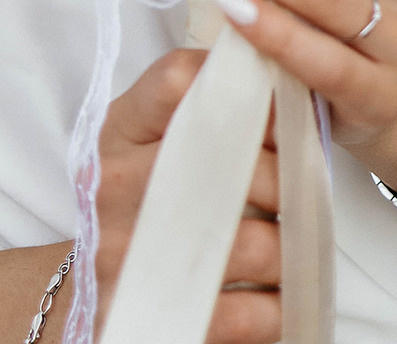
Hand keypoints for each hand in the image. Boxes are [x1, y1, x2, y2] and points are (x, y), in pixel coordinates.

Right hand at [96, 50, 281, 343]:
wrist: (92, 294)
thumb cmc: (140, 204)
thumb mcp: (150, 143)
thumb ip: (200, 107)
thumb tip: (286, 80)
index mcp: (117, 130)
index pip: (181, 81)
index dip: (252, 93)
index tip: (289, 111)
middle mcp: (115, 184)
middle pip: (233, 162)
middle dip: (287, 177)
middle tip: (304, 186)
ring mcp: (127, 254)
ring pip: (253, 242)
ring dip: (290, 245)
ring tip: (293, 243)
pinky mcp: (153, 315)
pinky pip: (246, 314)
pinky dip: (276, 308)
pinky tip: (277, 298)